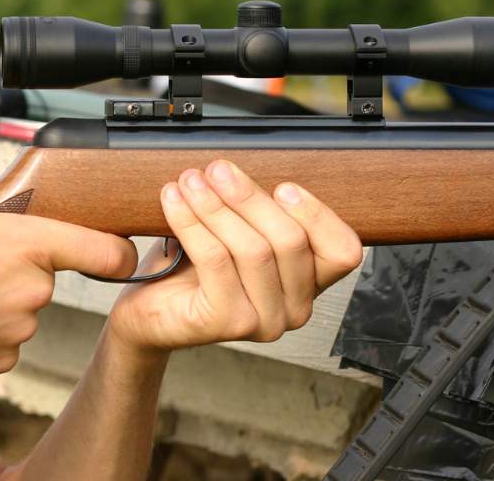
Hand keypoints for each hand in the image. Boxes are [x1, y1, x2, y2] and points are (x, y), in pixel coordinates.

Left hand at [108, 160, 361, 353]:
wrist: (151, 310)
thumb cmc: (194, 270)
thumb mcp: (236, 234)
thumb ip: (256, 212)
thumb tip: (242, 170)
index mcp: (308, 284)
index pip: (342, 251)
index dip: (318, 215)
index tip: (282, 186)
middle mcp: (295, 309)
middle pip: (290, 241)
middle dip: (250, 197)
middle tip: (217, 170)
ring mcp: (265, 321)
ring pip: (253, 249)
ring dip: (216, 206)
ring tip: (190, 181)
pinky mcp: (228, 323)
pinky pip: (215, 260)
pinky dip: (192, 223)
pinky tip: (174, 201)